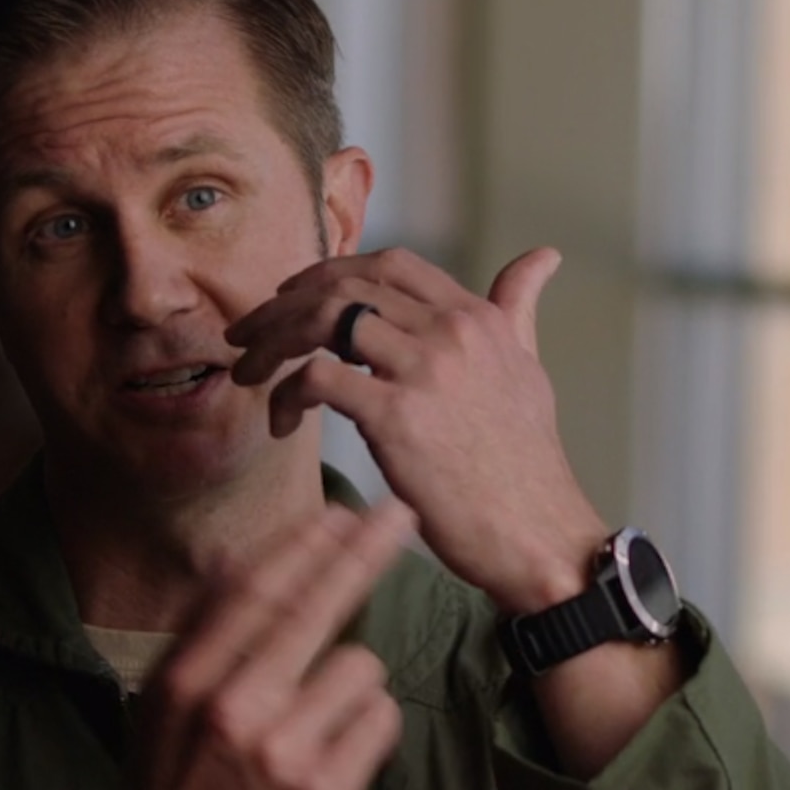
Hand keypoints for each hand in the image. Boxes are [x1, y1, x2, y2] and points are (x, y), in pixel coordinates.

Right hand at [75, 501, 413, 789]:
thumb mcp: (163, 705)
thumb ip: (203, 632)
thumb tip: (241, 557)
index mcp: (187, 679)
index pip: (258, 591)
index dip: (306, 544)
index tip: (341, 511)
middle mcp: (232, 706)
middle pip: (316, 607)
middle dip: (363, 552)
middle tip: (398, 516)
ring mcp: (280, 750)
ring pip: (359, 665)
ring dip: (353, 680)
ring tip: (319, 718)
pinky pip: (378, 720)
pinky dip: (367, 726)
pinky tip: (336, 750)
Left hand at [226, 247, 606, 611]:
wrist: (537, 532)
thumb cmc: (526, 463)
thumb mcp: (529, 368)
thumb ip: (517, 310)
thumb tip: (542, 256)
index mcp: (476, 318)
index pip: (389, 264)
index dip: (331, 272)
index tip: (294, 296)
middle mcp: (451, 331)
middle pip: (345, 285)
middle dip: (284, 304)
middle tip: (249, 333)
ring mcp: (424, 370)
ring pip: (324, 319)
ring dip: (272, 342)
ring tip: (247, 371)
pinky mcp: (396, 416)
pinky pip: (317, 378)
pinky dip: (286, 394)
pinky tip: (281, 422)